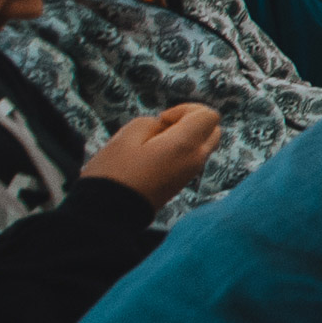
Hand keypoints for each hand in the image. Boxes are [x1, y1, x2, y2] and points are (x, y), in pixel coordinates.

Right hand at [84, 102, 220, 207]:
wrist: (108, 213)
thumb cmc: (114, 173)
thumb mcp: (126, 136)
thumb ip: (151, 123)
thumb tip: (164, 129)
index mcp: (186, 146)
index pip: (209, 115)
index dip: (185, 109)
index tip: (161, 120)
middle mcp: (196, 160)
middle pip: (213, 129)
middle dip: (190, 121)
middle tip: (160, 129)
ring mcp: (191, 174)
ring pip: (203, 145)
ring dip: (184, 137)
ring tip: (153, 144)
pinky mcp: (181, 183)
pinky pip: (192, 158)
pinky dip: (180, 151)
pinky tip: (153, 157)